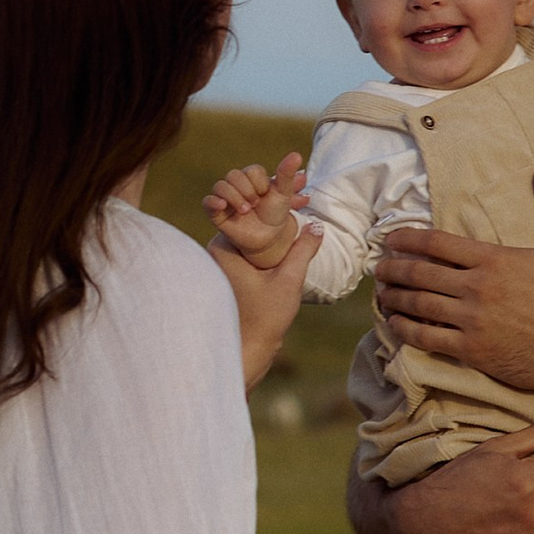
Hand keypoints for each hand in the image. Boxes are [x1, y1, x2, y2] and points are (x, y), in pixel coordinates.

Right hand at [205, 152, 306, 269]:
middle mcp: (237, 186)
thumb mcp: (284, 194)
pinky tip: (223, 205)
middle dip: (247, 189)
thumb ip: (287, 174)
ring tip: (245, 211)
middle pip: (233, 175)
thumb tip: (297, 155)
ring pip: (220, 186)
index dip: (259, 182)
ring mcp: (226, 199)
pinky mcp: (217, 213)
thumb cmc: (276, 214)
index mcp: (252, 178)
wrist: (269, 238)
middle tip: (256, 204)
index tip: (266, 194)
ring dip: (234, 197)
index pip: (251, 170)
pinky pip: (208, 202)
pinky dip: (214, 202)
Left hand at [207, 208, 318, 387]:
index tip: (294, 185)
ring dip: (276, 217)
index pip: (245, 206)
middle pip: (250, 215)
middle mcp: (216, 250)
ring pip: (253, 227)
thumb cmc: (263, 319)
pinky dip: (272, 234)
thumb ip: (302, 251)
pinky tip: (294, 225)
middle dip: (275, 202)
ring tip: (303, 202)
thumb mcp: (288, 281)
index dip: (270, 193)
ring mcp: (223, 259)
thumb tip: (317, 226)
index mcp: (222, 247)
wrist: (247, 348)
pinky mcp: (232, 268)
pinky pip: (253, 241)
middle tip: (304, 191)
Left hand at [375, 171, 533, 391]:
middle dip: (393, 268)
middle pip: (420, 272)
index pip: (438, 242)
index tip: (390, 239)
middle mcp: (478, 287)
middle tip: (378, 267)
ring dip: (394, 297)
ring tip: (381, 293)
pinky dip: (405, 329)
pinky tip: (395, 324)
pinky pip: (426, 338)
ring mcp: (472, 320)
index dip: (408, 238)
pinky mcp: (472, 350)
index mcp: (494, 259)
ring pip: (418, 304)